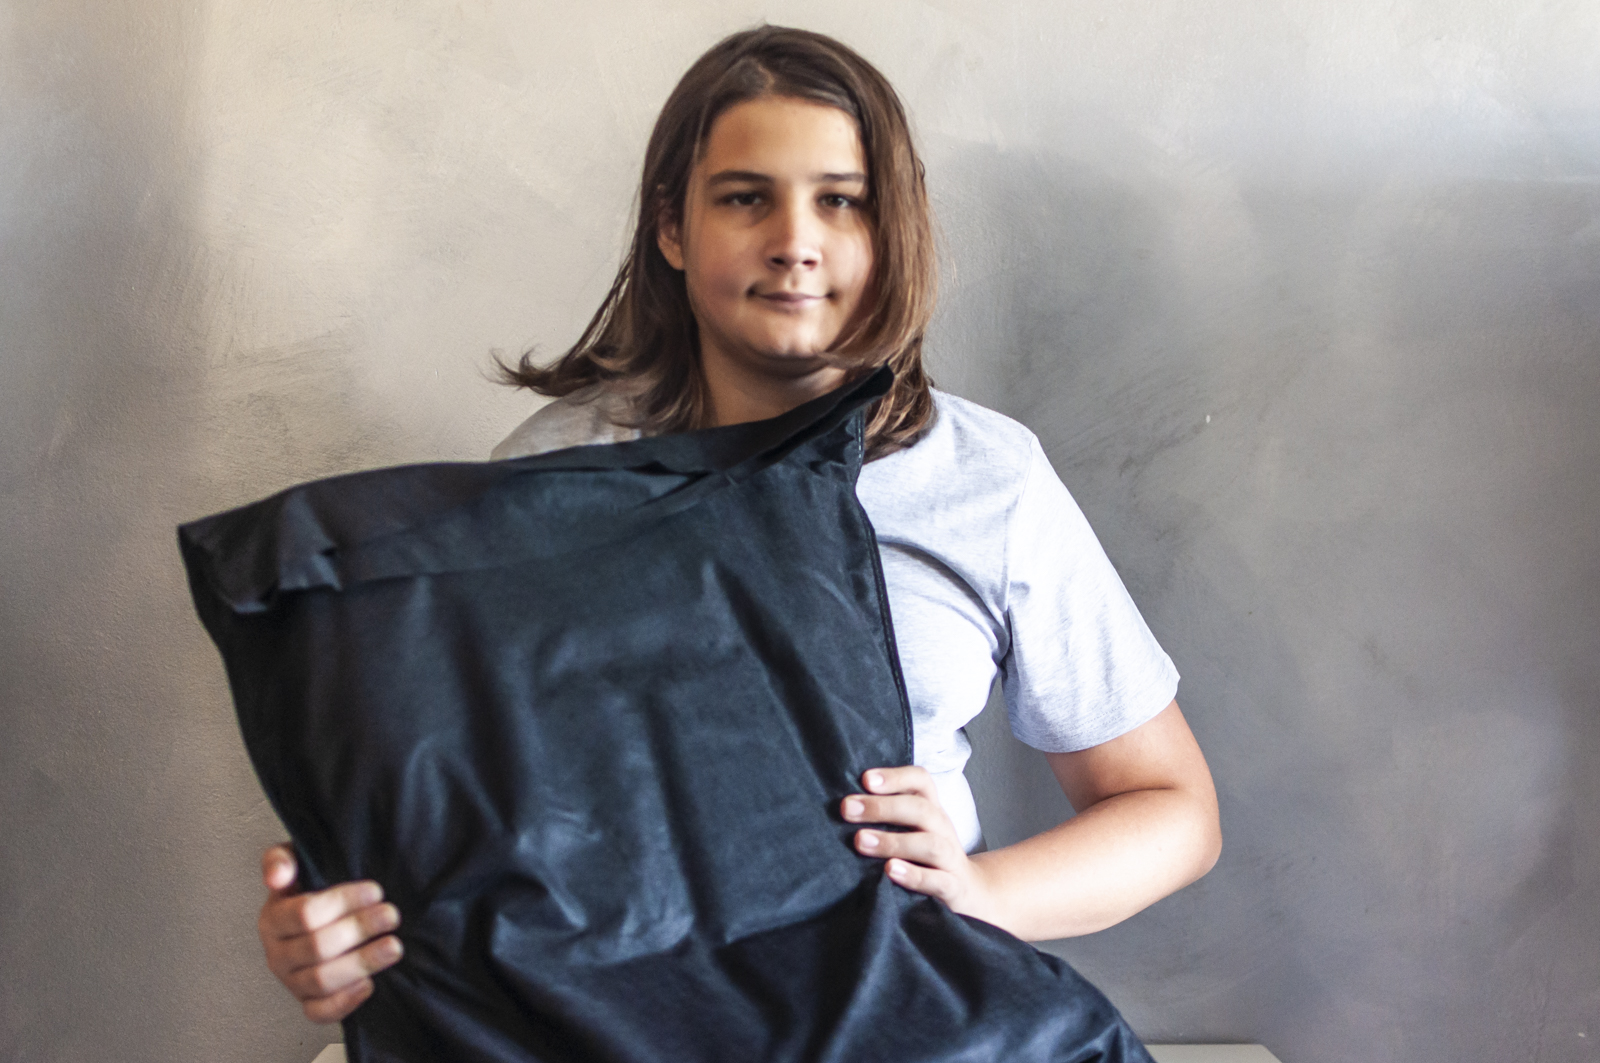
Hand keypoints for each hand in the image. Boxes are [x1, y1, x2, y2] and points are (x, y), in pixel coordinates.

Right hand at [257, 843, 403, 1022]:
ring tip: (394, 947)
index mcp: (273, 919)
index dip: (343, 902)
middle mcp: (277, 954)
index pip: (305, 914)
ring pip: (321, 981)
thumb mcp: (297, 862)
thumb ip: (282, 859)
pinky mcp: (307, 1002)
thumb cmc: (313, 886)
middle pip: (317, 948)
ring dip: (362, 963)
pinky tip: (370, 984)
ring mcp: (291, 981)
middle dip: (360, 929)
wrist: (322, 916)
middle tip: (392, 915)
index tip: (376, 891)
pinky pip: (319, 1013)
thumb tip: (277, 876)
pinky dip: (344, 1002)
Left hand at [841, 766, 999, 924]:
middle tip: (847, 809)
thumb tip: (843, 806)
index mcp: (931, 810)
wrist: (970, 893)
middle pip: (920, 809)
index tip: (865, 779)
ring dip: (893, 841)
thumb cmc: (927, 858)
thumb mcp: (912, 830)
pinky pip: (939, 880)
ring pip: (929, 844)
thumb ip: (886, 817)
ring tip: (861, 841)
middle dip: (882, 807)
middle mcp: (942, 829)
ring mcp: (951, 859)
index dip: (895, 777)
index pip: (921, 781)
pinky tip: (889, 871)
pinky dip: (914, 876)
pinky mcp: (954, 888)